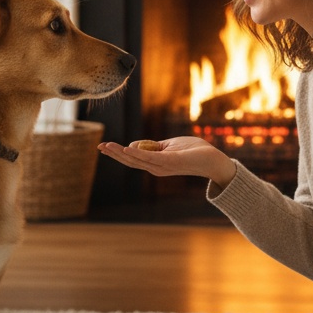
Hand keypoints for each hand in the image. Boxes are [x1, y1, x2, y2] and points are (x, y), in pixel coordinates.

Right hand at [98, 136, 236, 188]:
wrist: (212, 159)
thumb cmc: (193, 151)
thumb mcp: (169, 145)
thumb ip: (153, 146)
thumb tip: (134, 144)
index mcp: (155, 163)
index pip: (131, 159)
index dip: (117, 153)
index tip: (103, 146)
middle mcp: (155, 168)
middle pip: (130, 161)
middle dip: (114, 154)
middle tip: (99, 146)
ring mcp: (162, 166)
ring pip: (136, 159)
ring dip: (121, 153)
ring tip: (107, 146)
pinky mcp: (169, 162)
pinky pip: (150, 157)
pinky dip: (137, 153)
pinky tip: (126, 148)